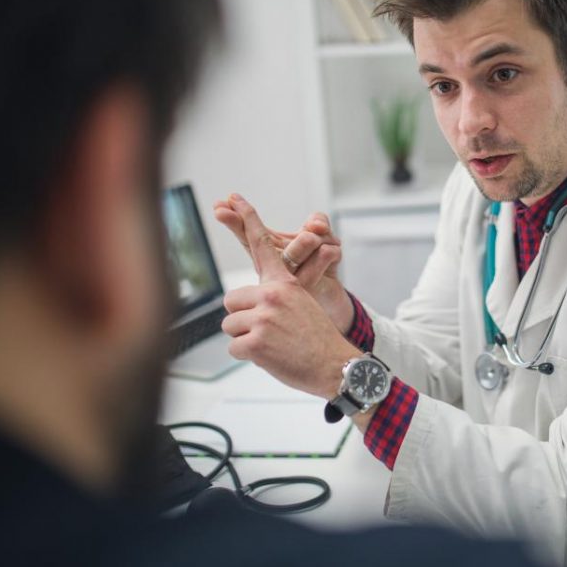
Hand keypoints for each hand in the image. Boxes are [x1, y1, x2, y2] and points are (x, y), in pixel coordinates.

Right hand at [214, 195, 354, 333]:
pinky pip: (326, 253)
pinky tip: (333, 259)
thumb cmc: (317, 271)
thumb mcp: (317, 239)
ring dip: (319, 237)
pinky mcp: (305, 292)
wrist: (327, 312)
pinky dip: (335, 250)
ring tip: (322, 244)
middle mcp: (271, 274)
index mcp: (267, 260)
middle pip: (270, 240)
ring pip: (305, 240)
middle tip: (312, 229)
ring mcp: (285, 286)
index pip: (248, 236)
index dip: (235, 220)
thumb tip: (315, 226)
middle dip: (287, 225)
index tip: (220, 204)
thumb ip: (316, 224)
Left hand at [220, 194, 361, 400]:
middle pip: (231, 302)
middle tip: (265, 331)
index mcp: (284, 283)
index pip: (262, 247)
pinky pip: (234, 348)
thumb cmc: (319, 339)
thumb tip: (250, 302)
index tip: (230, 200)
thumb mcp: (303, 305)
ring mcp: (262, 318)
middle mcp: (272, 295)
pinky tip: (272, 357)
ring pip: (230, 327)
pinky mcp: (256, 342)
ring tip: (272, 346)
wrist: (336, 366)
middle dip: (241, 319)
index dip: (245, 221)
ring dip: (245, 340)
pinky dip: (249, 357)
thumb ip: (278, 297)